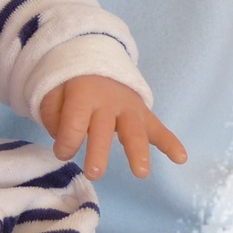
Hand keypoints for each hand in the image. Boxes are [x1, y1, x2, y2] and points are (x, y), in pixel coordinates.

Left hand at [39, 74, 186, 179]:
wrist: (95, 58)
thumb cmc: (70, 83)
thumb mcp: (52, 90)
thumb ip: (52, 113)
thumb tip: (62, 139)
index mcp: (83, 94)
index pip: (74, 122)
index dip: (66, 142)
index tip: (61, 153)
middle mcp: (108, 101)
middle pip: (103, 129)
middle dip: (98, 152)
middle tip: (94, 174)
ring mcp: (128, 107)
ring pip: (134, 130)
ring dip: (138, 152)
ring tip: (141, 173)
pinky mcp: (143, 113)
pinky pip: (158, 128)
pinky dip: (170, 142)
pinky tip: (181, 157)